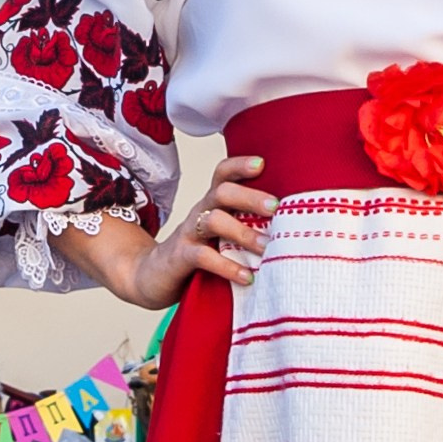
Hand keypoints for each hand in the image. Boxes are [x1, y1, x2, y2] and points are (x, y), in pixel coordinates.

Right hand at [116, 158, 278, 309]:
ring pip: (214, 221)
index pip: (222, 175)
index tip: (262, 164)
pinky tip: (247, 277)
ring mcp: (188, 235)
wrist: (150, 277)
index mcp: (211, 205)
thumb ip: (245, 227)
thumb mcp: (219, 236)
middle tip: (275, 208)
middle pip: (222, 193)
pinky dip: (228, 267)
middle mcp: (199, 214)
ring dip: (244, 233)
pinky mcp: (180, 259)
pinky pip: (203, 257)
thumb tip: (292, 225)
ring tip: (267, 248)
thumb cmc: (196, 255)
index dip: (239, 166)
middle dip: (250, 197)